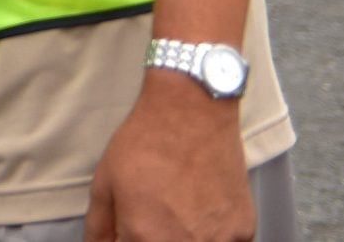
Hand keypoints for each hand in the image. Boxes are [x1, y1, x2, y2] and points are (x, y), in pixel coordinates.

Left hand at [85, 78, 253, 240]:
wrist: (192, 114)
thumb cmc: (147, 144)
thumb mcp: (104, 184)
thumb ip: (100, 226)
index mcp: (145, 237)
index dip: (125, 239)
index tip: (126, 230)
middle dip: (151, 238)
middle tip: (151, 215)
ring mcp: (219, 241)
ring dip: (181, 238)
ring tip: (176, 209)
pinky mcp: (243, 231)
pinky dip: (210, 236)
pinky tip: (200, 210)